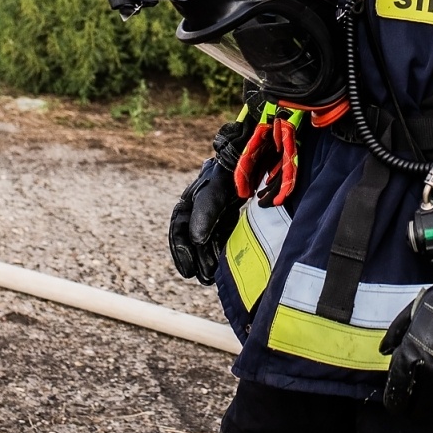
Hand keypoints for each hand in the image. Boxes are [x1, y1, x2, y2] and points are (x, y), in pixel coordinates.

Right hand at [168, 158, 241, 283]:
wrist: (252, 155)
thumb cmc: (232, 170)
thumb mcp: (217, 190)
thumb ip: (206, 212)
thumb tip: (196, 239)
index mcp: (190, 199)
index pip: (179, 228)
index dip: (181, 250)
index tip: (188, 271)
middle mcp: (198, 206)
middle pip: (191, 237)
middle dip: (195, 259)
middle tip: (201, 278)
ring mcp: (214, 210)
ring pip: (205, 239)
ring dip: (206, 258)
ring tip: (210, 278)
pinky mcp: (229, 213)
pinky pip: (220, 235)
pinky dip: (220, 250)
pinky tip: (223, 264)